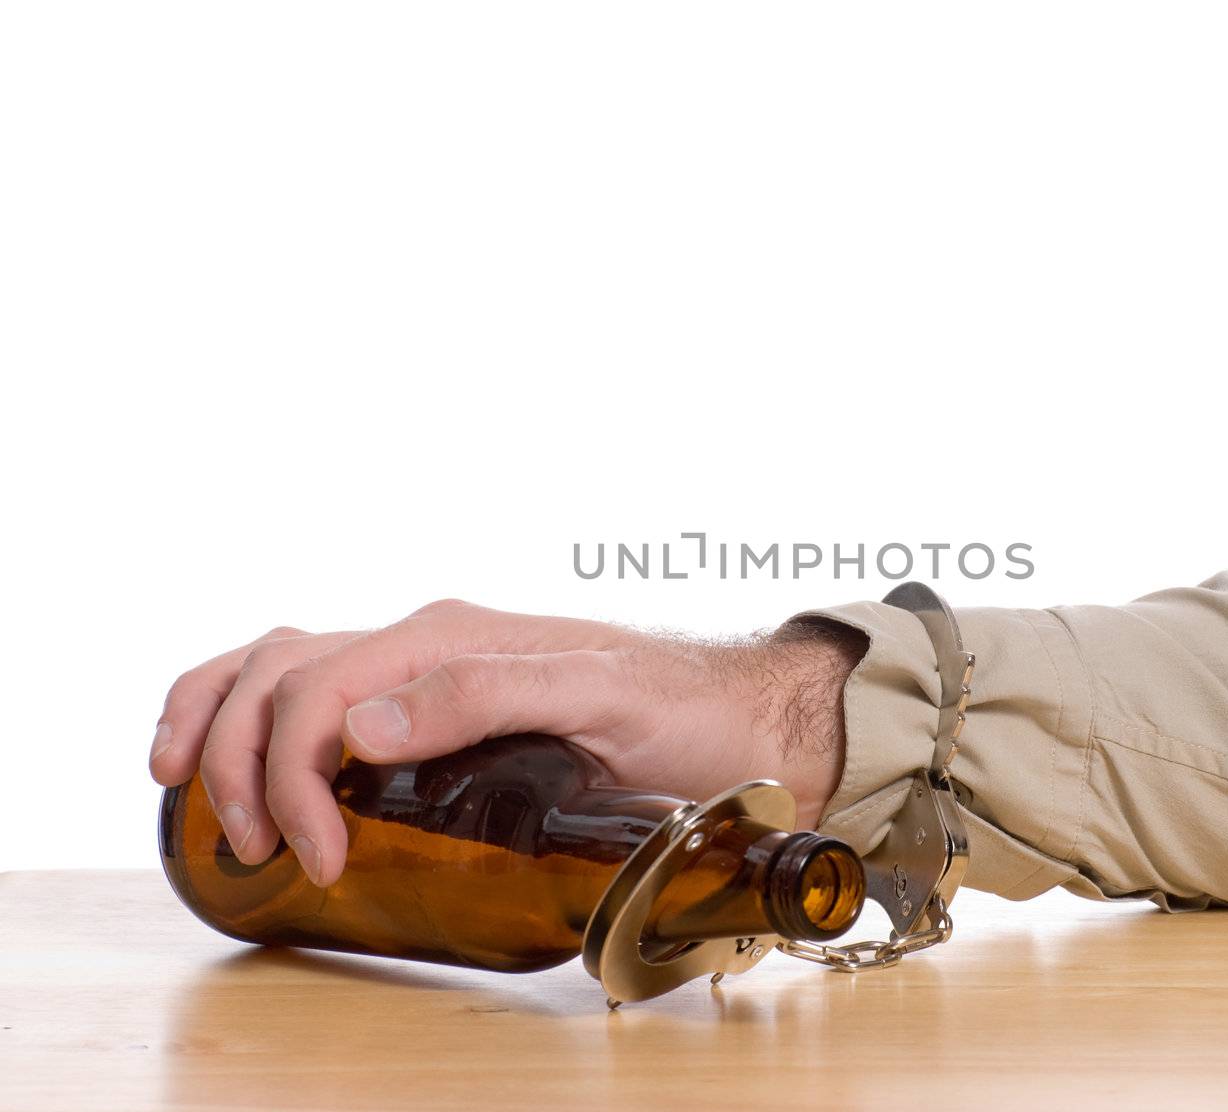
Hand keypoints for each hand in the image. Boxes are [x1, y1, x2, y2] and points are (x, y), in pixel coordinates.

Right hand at [148, 599, 865, 887]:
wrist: (739, 720)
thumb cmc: (682, 712)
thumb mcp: (599, 699)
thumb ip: (485, 695)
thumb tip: (358, 725)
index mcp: (448, 637)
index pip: (319, 693)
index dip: (290, 777)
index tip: (320, 860)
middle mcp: (427, 642)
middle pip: (280, 674)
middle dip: (239, 760)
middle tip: (257, 849)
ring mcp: (428, 667)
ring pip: (282, 663)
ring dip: (219, 718)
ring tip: (187, 785)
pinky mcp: (438, 703)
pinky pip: (321, 688)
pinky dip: (258, 710)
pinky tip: (241, 753)